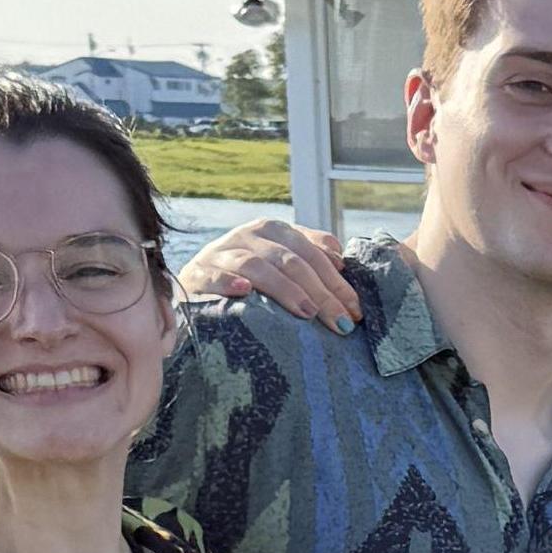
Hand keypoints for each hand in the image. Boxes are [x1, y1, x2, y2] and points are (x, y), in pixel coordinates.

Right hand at [178, 215, 362, 327]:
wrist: (195, 288)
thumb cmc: (248, 279)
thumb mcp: (280, 263)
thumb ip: (310, 256)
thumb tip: (342, 259)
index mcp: (273, 230)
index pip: (312, 254)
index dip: (337, 282)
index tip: (356, 311)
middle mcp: (248, 236)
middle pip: (292, 262)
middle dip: (322, 293)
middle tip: (341, 322)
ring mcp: (221, 253)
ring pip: (258, 265)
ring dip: (285, 289)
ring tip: (307, 312)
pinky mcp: (198, 273)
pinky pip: (215, 276)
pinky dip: (229, 282)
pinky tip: (245, 292)